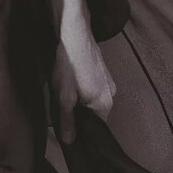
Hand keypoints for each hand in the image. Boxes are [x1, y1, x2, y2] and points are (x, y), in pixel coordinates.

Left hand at [47, 18, 116, 144]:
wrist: (73, 30)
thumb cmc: (68, 64)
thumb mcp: (63, 96)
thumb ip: (67, 120)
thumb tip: (70, 142)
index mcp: (105, 104)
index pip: (96, 128)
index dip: (81, 130)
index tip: (67, 128)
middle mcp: (112, 93)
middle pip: (94, 113)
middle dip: (78, 113)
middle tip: (61, 107)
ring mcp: (108, 79)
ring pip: (92, 98)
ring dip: (79, 99)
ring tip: (63, 91)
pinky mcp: (102, 68)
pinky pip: (92, 86)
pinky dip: (81, 87)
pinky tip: (69, 79)